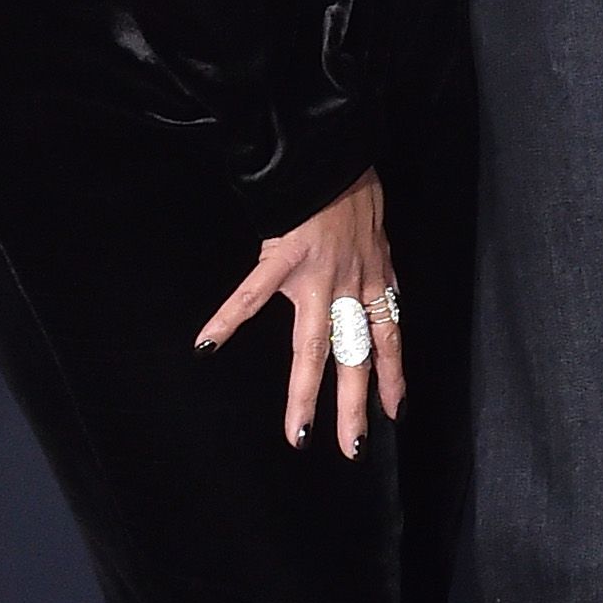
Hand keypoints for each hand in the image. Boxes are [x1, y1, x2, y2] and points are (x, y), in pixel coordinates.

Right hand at [193, 172, 402, 455]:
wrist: (333, 153)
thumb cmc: (353, 188)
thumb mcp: (377, 235)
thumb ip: (374, 269)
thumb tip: (377, 293)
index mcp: (374, 281)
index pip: (389, 338)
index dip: (393, 376)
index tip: (395, 412)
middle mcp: (352, 287)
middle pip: (356, 357)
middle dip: (354, 406)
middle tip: (353, 449)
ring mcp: (318, 276)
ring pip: (314, 346)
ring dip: (306, 393)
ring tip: (299, 434)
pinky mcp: (284, 256)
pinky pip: (253, 293)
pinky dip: (229, 318)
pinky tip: (208, 343)